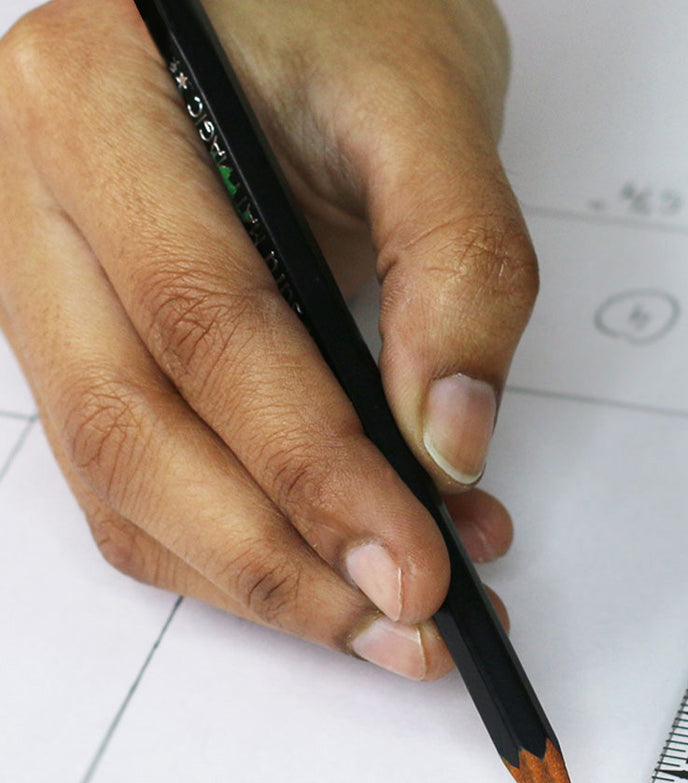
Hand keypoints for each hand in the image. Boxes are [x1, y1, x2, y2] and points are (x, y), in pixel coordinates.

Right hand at [0, 0, 532, 677]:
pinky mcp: (85, 343)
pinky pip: (140, 483)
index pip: (205, 329)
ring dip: (266, 581)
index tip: (419, 570)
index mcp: (95, 106)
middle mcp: (32, 201)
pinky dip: (244, 550)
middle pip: (133, 434)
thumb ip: (458, 270)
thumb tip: (447, 449)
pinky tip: (346, 563)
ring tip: (399, 617)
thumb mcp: (432, 110)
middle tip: (409, 630)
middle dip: (281, 562)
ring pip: (122, 482)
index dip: (316, 472)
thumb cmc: (349, 21)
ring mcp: (40, 283)